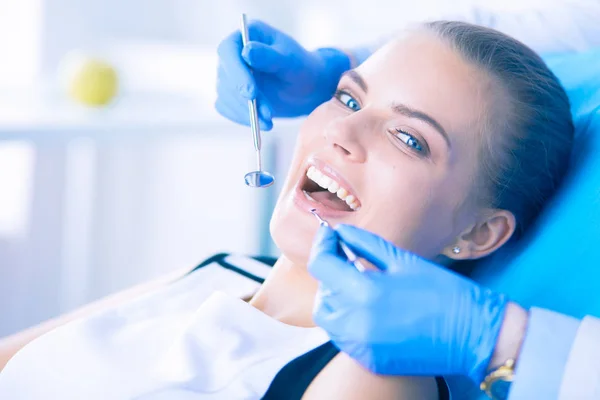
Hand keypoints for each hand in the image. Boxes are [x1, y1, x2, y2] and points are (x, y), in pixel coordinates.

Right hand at [215, 20, 350, 129]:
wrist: (305, 88)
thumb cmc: (301, 68)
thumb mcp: (290, 61)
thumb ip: (269, 56)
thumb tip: (247, 51)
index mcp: (246, 35)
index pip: (227, 51)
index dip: (236, 72)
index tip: (251, 93)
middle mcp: (233, 54)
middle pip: (225, 77)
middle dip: (245, 99)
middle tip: (268, 113)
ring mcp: (229, 74)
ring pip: (225, 95)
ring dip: (246, 111)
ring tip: (269, 119)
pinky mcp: (229, 94)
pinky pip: (226, 108)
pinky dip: (242, 118)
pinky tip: (261, 122)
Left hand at [308, 224, 508, 383]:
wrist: (474, 335)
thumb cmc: (443, 292)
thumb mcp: (403, 261)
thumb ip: (365, 245)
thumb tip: (340, 232)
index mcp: (364, 291)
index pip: (321, 265)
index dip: (321, 245)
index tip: (328, 236)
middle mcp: (356, 322)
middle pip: (322, 294)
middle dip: (331, 276)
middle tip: (349, 263)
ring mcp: (361, 345)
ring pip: (330, 319)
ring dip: (337, 300)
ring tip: (362, 289)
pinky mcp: (369, 360)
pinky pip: (344, 338)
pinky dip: (349, 322)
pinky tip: (371, 312)